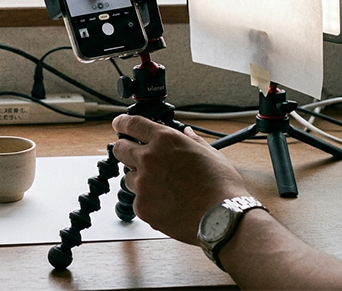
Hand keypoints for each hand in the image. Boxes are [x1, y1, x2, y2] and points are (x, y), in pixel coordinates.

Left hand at [112, 114, 248, 244]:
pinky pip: (138, 200)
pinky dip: (148, 201)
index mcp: (165, 140)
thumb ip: (192, 140)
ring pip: (129, 177)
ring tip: (164, 188)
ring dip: (140, 179)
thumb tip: (186, 132)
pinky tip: (168, 204)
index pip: (132, 123)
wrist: (222, 218)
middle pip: (120, 148)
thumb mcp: (210, 153)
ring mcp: (143, 183)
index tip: (119, 124)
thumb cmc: (220, 185)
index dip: (122, 123)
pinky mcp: (142, 206)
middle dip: (125, 150)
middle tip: (134, 156)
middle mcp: (149, 158)